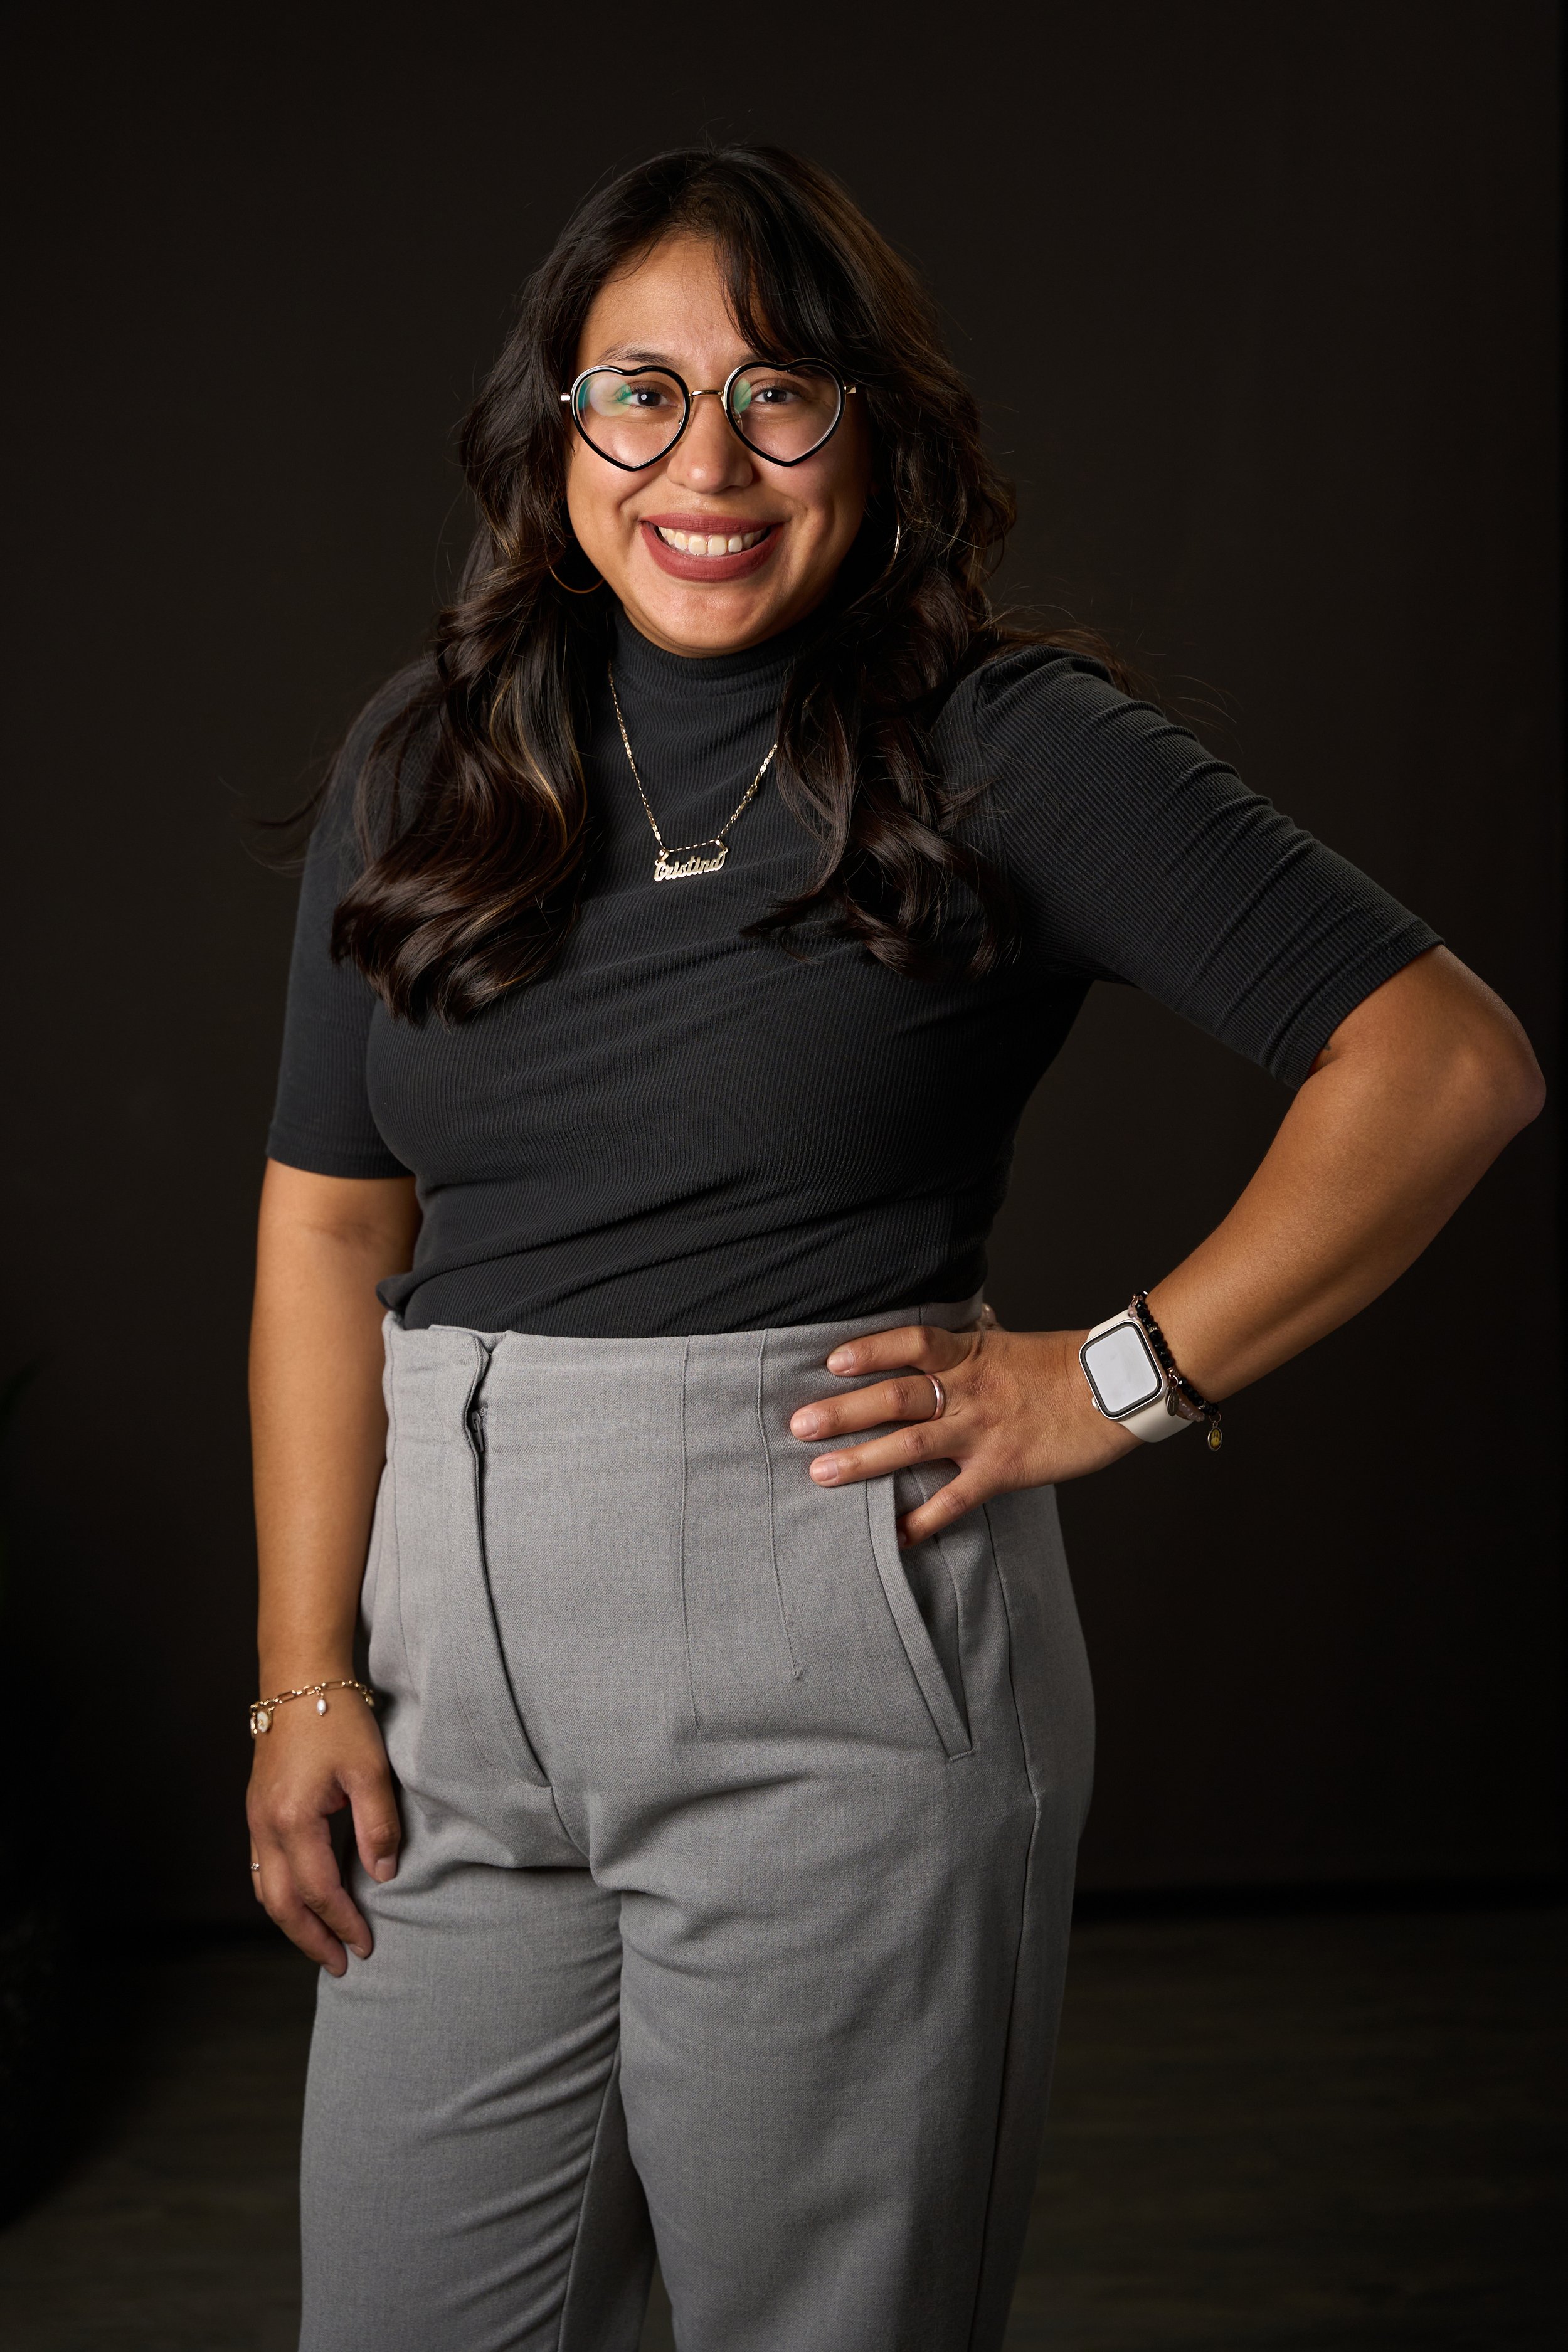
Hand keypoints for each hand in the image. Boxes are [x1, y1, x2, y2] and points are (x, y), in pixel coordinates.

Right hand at [246, 1689, 400, 1975]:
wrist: (298, 1679)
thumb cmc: (336, 1718)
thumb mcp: (370, 1769)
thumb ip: (377, 1825)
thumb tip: (383, 1874)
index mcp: (294, 1818)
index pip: (319, 1890)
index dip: (342, 1922)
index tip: (365, 1945)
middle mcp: (265, 1825)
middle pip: (281, 1904)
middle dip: (311, 1939)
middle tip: (340, 1964)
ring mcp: (256, 1819)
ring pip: (266, 1890)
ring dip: (292, 1922)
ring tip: (321, 1943)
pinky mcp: (257, 1811)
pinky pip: (262, 1868)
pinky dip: (281, 1895)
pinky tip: (303, 1902)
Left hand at [788, 1309, 1138, 1545]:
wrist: (1115, 1391)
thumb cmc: (1062, 1365)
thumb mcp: (1009, 1342)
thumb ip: (974, 1339)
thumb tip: (956, 1322)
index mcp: (970, 1354)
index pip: (911, 1343)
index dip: (869, 1351)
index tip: (831, 1362)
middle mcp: (969, 1391)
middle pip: (895, 1397)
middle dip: (843, 1411)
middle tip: (799, 1425)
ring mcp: (983, 1431)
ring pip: (911, 1444)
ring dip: (862, 1460)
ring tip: (821, 1473)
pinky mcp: (1002, 1469)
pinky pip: (953, 1499)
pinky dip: (922, 1520)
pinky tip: (893, 1537)